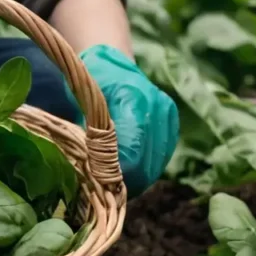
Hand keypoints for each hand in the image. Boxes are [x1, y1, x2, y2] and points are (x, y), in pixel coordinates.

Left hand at [69, 45, 177, 196]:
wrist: (115, 65)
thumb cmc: (92, 81)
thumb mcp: (83, 103)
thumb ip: (89, 133)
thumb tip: (90, 169)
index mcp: (135, 101)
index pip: (130, 153)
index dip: (113, 174)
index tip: (96, 182)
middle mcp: (158, 109)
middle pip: (146, 165)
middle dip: (124, 182)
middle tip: (103, 189)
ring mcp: (168, 117)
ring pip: (155, 167)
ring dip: (135, 180)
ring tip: (113, 182)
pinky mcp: (172, 125)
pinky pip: (160, 158)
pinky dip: (144, 170)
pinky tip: (128, 172)